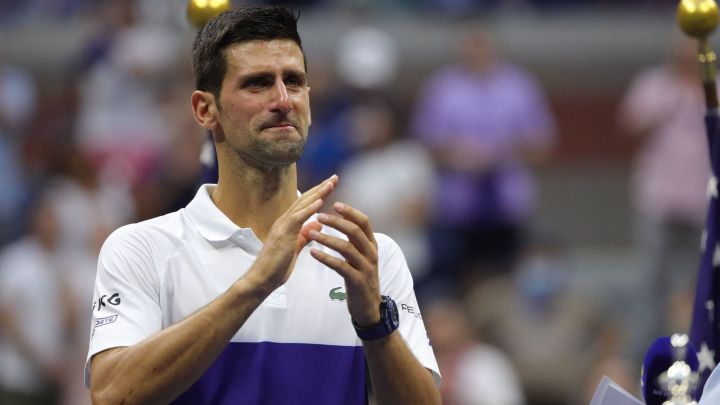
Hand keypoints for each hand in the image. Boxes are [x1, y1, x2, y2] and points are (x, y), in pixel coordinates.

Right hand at [245, 175, 337, 297]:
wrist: (260, 279)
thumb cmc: (276, 267)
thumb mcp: (295, 247)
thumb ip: (305, 234)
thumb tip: (318, 223)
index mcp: (287, 224)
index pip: (305, 204)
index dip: (319, 193)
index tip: (331, 184)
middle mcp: (284, 221)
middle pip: (305, 199)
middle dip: (321, 187)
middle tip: (335, 177)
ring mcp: (282, 226)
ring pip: (302, 205)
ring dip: (318, 193)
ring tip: (331, 183)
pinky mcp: (283, 234)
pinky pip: (297, 218)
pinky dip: (309, 208)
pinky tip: (320, 201)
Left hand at [308, 202, 381, 326]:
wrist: (369, 308)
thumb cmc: (361, 279)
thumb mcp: (361, 257)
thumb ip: (354, 241)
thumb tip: (342, 221)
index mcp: (372, 245)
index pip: (364, 222)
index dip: (350, 212)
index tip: (335, 203)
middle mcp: (371, 254)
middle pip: (355, 231)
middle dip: (336, 222)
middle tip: (318, 216)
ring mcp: (366, 268)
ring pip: (347, 248)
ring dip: (327, 239)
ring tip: (311, 234)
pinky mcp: (358, 281)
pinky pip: (340, 266)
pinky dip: (326, 258)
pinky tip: (313, 253)